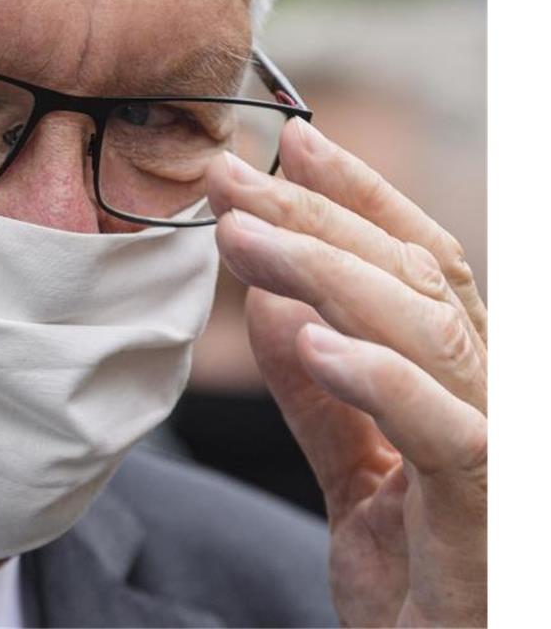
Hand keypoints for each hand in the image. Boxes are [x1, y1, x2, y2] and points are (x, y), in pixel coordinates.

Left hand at [206, 120, 486, 626]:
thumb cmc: (421, 585)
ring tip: (241, 240)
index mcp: (465, 381)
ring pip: (423, 328)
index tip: (292, 146)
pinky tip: (311, 343)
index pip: (420, 262)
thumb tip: (273, 310)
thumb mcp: (355, 477)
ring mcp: (503, 447)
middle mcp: (495, 395)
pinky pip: (445, 432)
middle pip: (411, 277)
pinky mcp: (492, 512)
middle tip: (227, 183)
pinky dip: (380, 382)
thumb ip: (319, 400)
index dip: (360, 198)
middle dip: (314, 219)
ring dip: (324, 273)